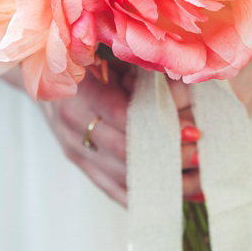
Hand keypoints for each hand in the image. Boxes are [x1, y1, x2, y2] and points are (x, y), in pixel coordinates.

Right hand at [39, 65, 203, 206]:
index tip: (194, 131)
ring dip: (164, 182)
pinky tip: (179, 198)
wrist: (48, 78)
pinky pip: (114, 190)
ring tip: (200, 181)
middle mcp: (74, 123)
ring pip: (122, 176)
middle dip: (168, 157)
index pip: (122, 115)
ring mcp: (76, 148)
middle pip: (125, 151)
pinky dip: (147, 197)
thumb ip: (140, 66)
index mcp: (81, 90)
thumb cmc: (88, 59)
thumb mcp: (110, 52)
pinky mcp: (83, 165)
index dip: (159, 125)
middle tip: (203, 157)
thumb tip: (183, 77)